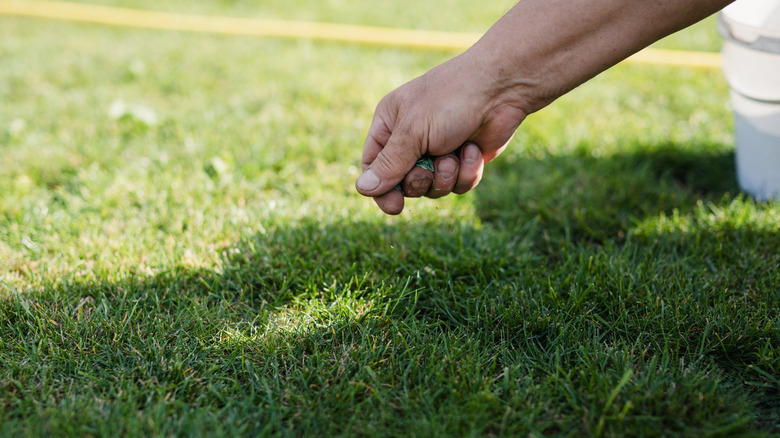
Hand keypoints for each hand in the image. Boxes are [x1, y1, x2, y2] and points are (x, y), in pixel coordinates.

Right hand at [355, 50, 526, 213]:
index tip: (394, 206)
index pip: (373, 167)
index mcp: (390, 125)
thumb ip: (389, 164)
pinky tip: (474, 150)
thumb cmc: (451, 99)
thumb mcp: (413, 131)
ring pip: (433, 189)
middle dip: (419, 181)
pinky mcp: (464, 160)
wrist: (503, 88)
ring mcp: (439, 151)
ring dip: (445, 176)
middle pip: (403, 184)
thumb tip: (362, 189)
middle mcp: (411, 139)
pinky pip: (458, 185)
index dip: (382, 189)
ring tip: (455, 153)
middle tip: (428, 167)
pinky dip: (467, 172)